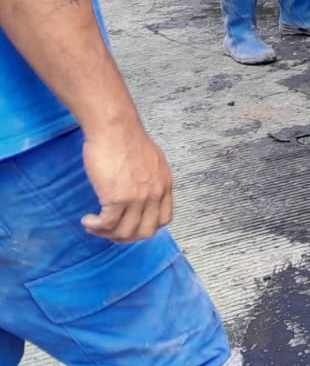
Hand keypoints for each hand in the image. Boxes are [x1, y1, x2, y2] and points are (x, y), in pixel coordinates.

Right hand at [80, 120, 173, 242]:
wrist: (115, 128)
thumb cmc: (127, 139)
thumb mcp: (151, 161)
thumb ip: (150, 180)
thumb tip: (142, 191)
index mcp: (165, 184)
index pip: (164, 219)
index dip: (146, 228)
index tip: (130, 226)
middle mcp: (155, 194)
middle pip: (145, 231)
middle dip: (126, 237)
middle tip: (110, 232)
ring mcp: (138, 198)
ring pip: (125, 232)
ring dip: (107, 234)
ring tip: (95, 226)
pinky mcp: (118, 198)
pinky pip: (108, 224)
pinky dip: (96, 227)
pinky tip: (88, 220)